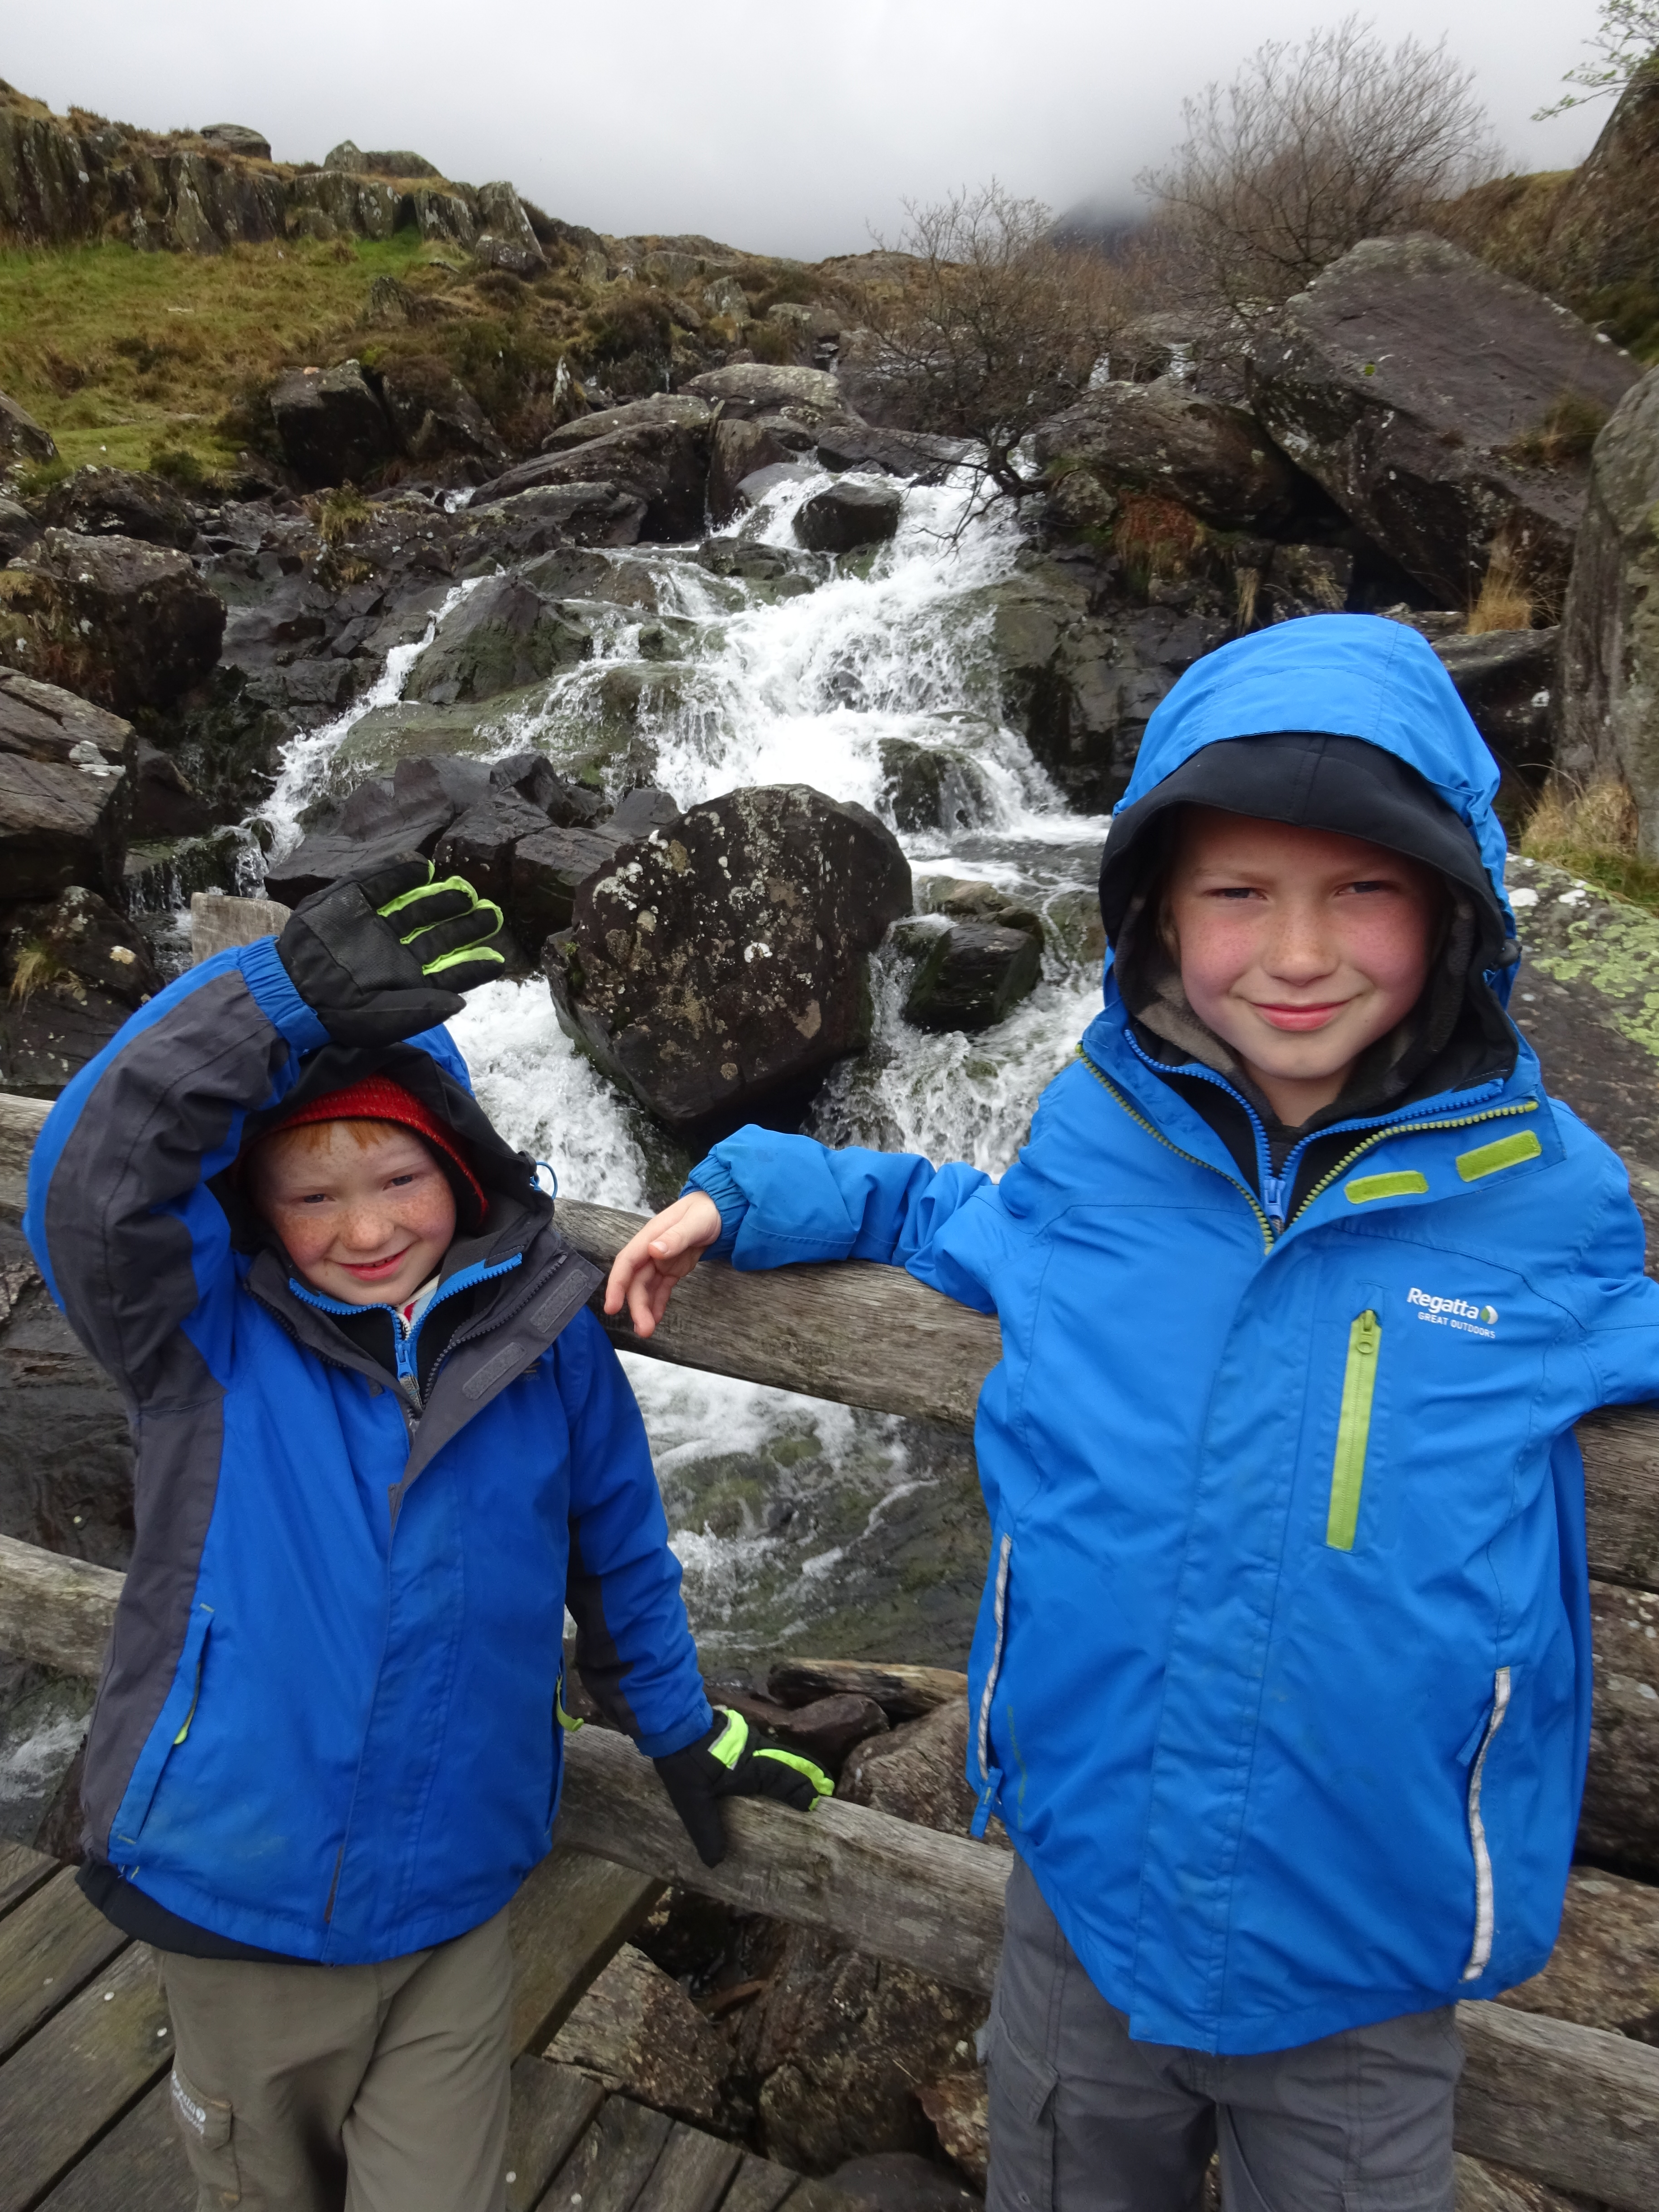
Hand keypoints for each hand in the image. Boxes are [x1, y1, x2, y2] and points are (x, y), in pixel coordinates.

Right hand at [277, 858, 505, 1047]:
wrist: (290, 992)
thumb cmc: (337, 1014)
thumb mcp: (383, 1021)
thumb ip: (422, 1010)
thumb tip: (461, 1003)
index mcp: (407, 980)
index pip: (449, 970)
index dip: (474, 965)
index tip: (499, 958)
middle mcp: (396, 951)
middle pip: (440, 935)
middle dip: (466, 925)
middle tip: (492, 913)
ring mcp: (376, 925)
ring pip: (418, 908)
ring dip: (443, 898)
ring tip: (468, 892)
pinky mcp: (352, 902)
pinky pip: (380, 883)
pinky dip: (401, 873)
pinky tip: (423, 867)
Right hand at [604, 1191, 721, 1338]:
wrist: (721, 1209)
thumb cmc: (707, 1211)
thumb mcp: (695, 1222)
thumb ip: (675, 1237)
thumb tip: (653, 1250)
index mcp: (650, 1237)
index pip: (627, 1262)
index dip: (616, 1284)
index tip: (612, 1306)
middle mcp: (651, 1251)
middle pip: (636, 1281)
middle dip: (636, 1305)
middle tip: (643, 1330)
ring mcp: (661, 1261)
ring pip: (646, 1288)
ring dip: (645, 1309)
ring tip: (647, 1331)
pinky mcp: (672, 1269)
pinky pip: (661, 1289)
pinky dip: (657, 1304)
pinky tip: (656, 1319)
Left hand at [654, 1708, 831, 1867]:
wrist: (673, 1724)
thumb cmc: (686, 1763)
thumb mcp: (693, 1802)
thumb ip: (707, 1830)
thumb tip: (716, 1862)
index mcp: (753, 1768)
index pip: (789, 1781)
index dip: (805, 1792)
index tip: (817, 1804)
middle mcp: (758, 1751)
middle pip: (793, 1762)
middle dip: (810, 1775)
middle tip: (825, 1788)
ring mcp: (750, 1739)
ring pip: (781, 1752)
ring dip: (796, 1765)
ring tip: (806, 1780)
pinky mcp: (740, 1734)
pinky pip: (768, 1748)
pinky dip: (780, 1758)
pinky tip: (773, 1766)